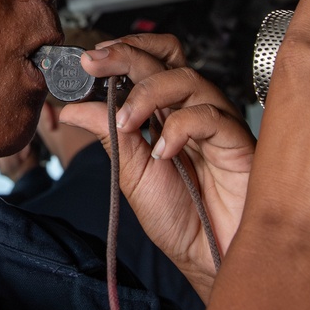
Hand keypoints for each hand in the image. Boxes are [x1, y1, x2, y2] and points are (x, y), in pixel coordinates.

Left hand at [58, 33, 254, 300]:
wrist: (208, 257)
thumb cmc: (180, 216)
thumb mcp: (130, 170)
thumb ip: (107, 132)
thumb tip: (72, 107)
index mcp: (167, 112)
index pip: (149, 62)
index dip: (121, 52)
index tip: (88, 59)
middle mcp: (192, 109)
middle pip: (166, 59)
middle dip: (127, 55)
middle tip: (95, 64)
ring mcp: (216, 121)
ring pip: (187, 78)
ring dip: (147, 94)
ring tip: (126, 123)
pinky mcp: (237, 140)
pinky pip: (210, 116)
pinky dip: (180, 128)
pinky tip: (164, 152)